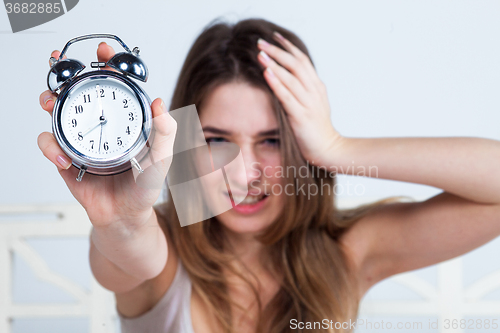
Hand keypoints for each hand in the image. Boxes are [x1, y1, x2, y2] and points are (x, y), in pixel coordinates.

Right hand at [38, 43, 176, 227]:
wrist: (125, 216)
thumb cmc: (145, 187)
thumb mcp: (161, 160)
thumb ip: (165, 133)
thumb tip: (159, 103)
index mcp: (124, 120)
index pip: (115, 86)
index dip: (109, 65)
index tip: (104, 52)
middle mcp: (101, 124)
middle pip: (81, 92)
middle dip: (68, 76)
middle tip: (64, 69)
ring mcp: (81, 139)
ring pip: (58, 112)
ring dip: (50, 103)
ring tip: (50, 104)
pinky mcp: (66, 157)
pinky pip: (50, 144)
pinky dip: (50, 147)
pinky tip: (63, 158)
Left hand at [256, 32, 343, 167]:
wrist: (328, 150)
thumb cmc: (316, 129)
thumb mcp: (312, 105)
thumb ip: (302, 91)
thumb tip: (285, 79)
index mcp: (317, 87)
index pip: (302, 60)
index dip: (288, 47)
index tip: (274, 37)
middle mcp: (315, 92)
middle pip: (296, 64)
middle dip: (278, 51)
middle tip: (261, 42)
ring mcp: (309, 104)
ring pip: (292, 78)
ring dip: (275, 63)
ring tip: (261, 53)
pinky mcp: (302, 117)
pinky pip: (288, 97)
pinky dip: (277, 83)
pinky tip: (267, 73)